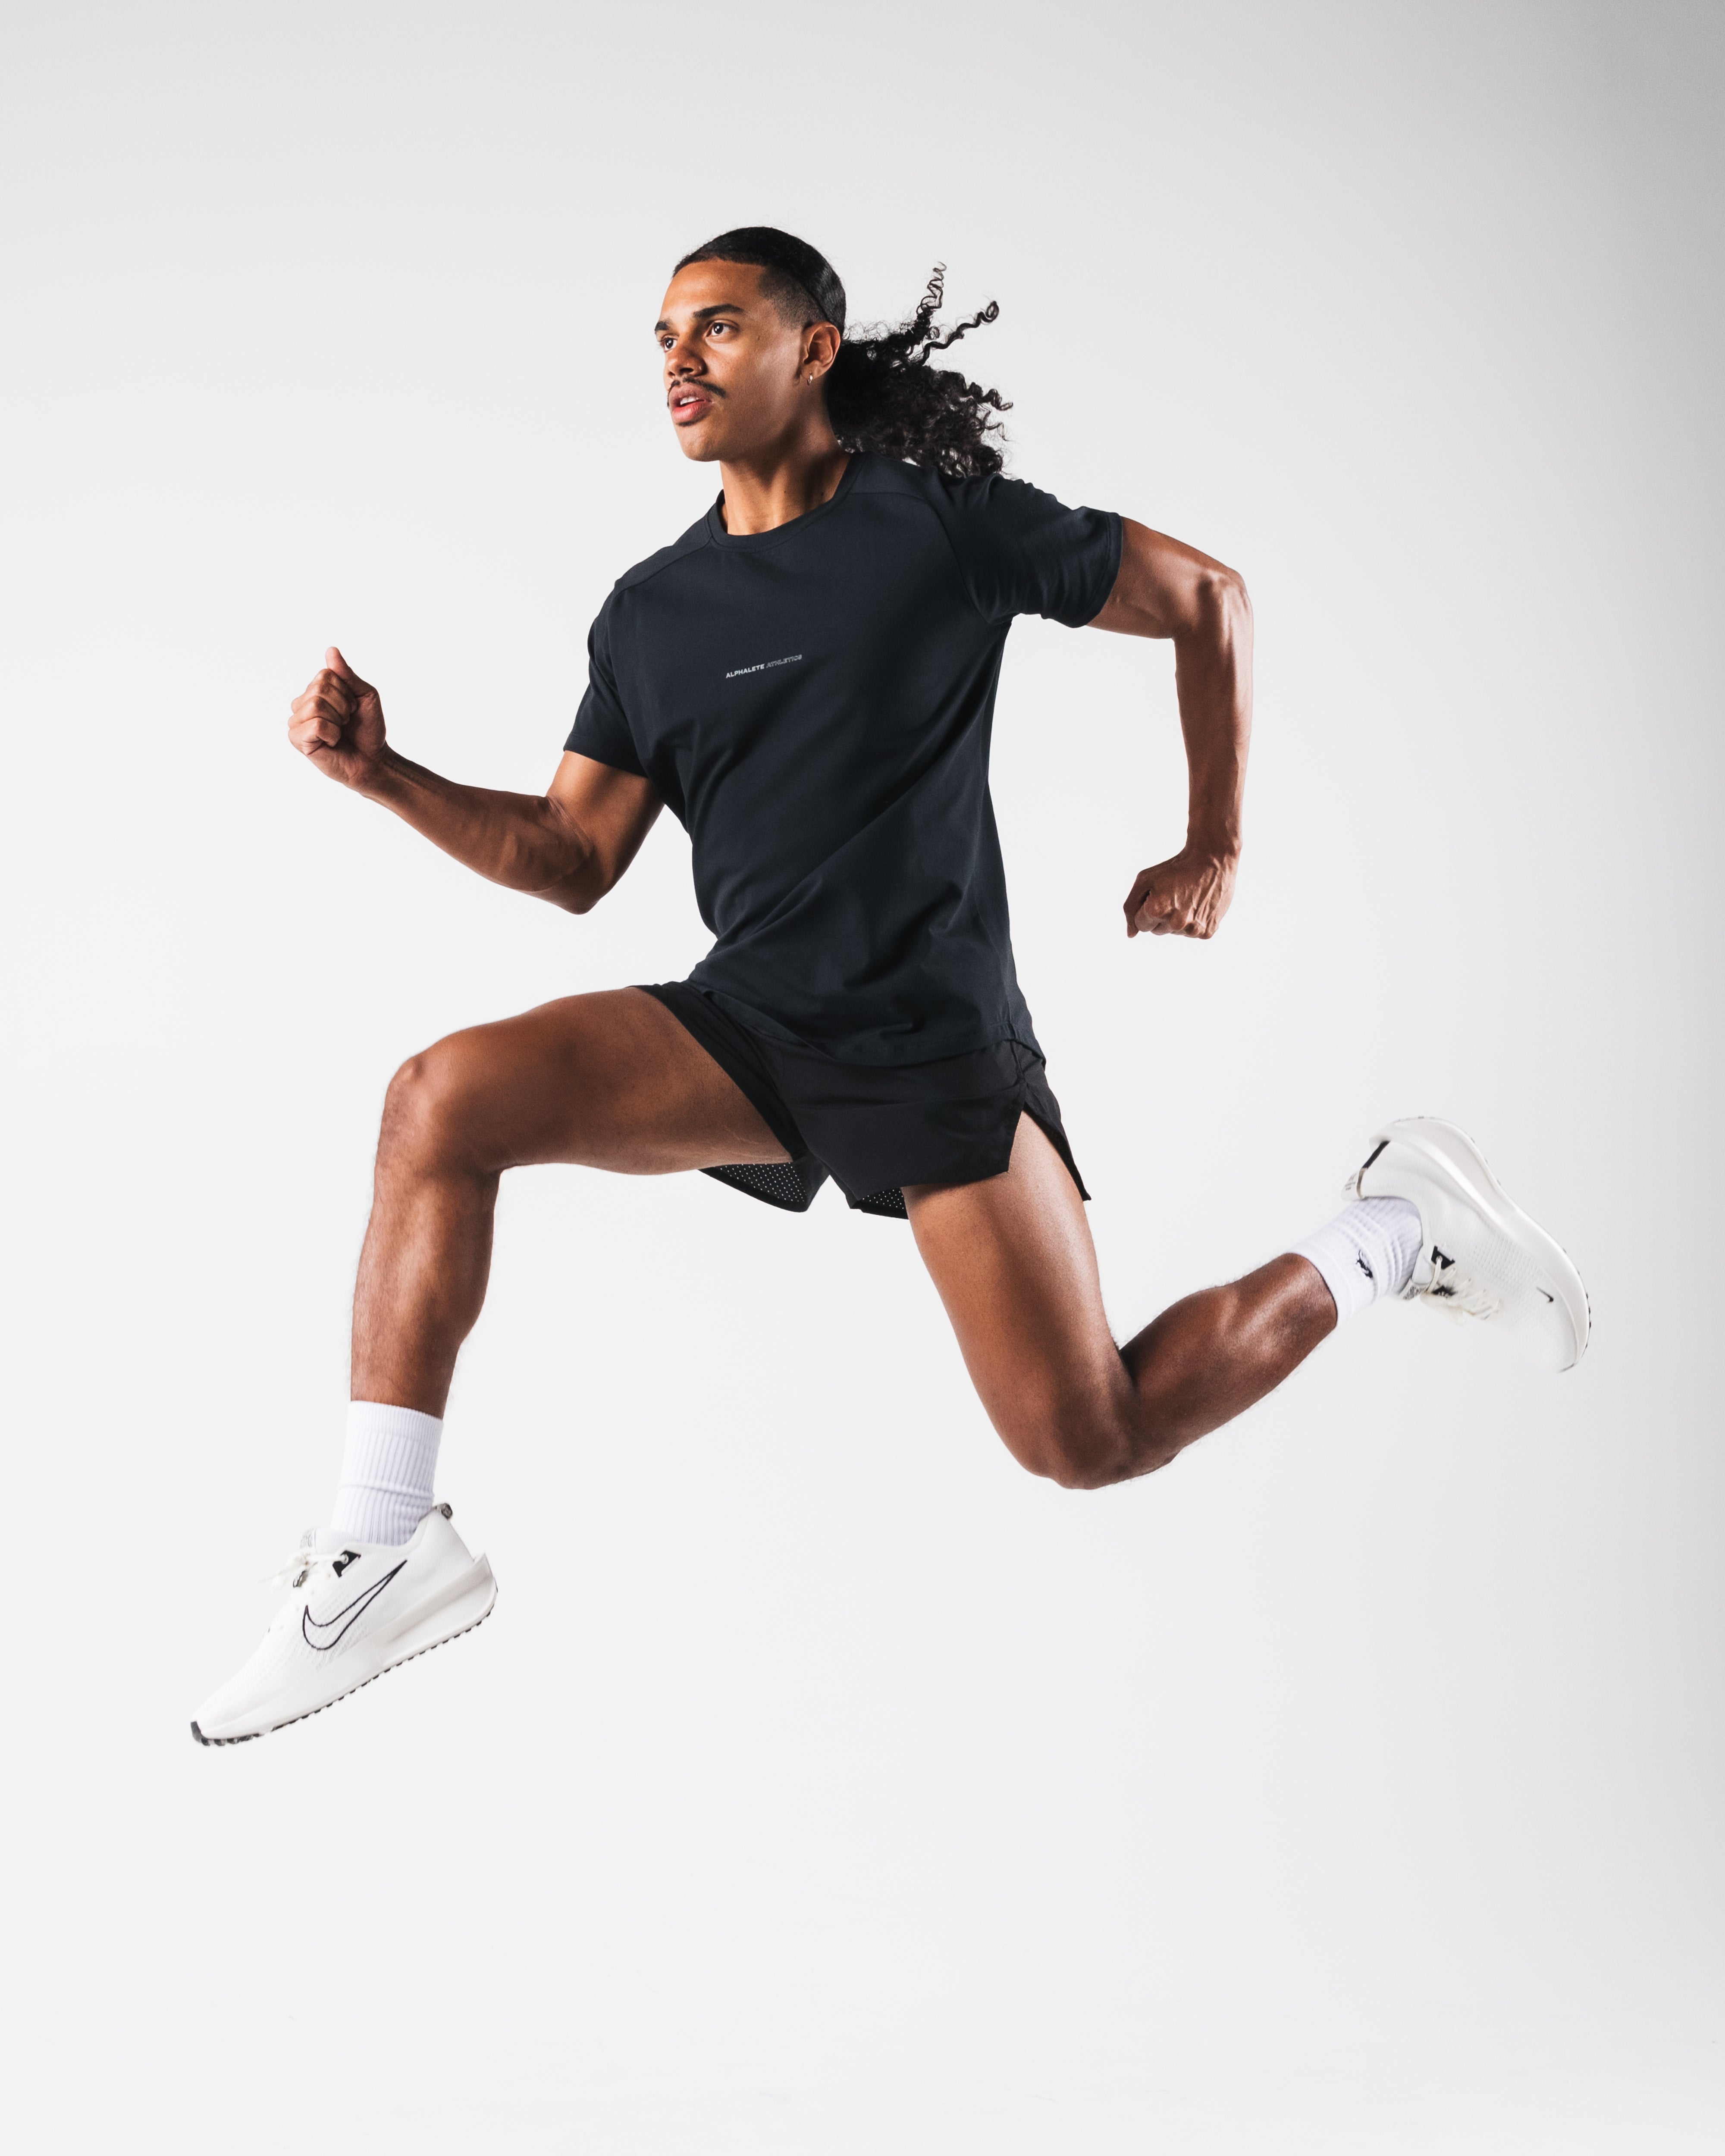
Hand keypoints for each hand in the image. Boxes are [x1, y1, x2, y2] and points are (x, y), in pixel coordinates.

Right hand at [287, 647, 386, 787]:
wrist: (372, 759)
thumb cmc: (368, 729)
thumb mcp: (364, 695)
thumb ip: (347, 674)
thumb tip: (331, 650)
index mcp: (316, 691)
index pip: (326, 675)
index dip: (346, 691)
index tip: (352, 708)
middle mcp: (302, 704)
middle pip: (319, 688)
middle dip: (343, 706)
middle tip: (346, 722)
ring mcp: (297, 722)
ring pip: (315, 705)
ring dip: (337, 720)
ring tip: (339, 732)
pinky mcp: (297, 740)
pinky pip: (315, 724)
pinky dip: (332, 733)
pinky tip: (331, 742)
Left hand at [1123, 845, 1237, 938]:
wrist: (1212, 859)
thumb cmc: (1175, 867)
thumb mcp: (1144, 879)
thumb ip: (1130, 907)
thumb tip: (1130, 935)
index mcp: (1157, 910)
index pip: (1140, 925)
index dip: (1147, 908)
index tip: (1159, 894)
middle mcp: (1176, 923)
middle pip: (1157, 931)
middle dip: (1161, 916)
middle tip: (1174, 896)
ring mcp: (1194, 930)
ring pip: (1174, 932)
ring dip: (1177, 919)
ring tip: (1187, 899)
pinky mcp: (1208, 931)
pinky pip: (1192, 933)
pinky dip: (1194, 922)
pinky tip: (1199, 905)